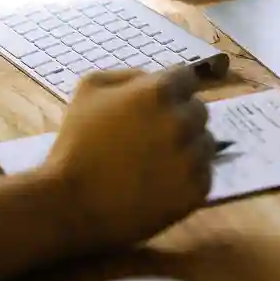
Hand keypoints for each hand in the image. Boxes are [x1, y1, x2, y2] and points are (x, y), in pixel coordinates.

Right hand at [41, 66, 214, 250]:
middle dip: (180, 117)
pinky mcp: (198, 189)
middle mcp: (183, 120)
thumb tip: (152, 79)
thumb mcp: (89, 89)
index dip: (172, 89)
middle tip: (153, 136)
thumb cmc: (76, 143)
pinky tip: (162, 183)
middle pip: (198, 110)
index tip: (158, 104)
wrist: (74, 204)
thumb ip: (127, 76)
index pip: (185, 77)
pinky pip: (205, 173)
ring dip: (188, 147)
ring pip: (205, 142)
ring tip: (158, 162)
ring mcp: (194, 157)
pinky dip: (188, 176)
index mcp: (158, 92)